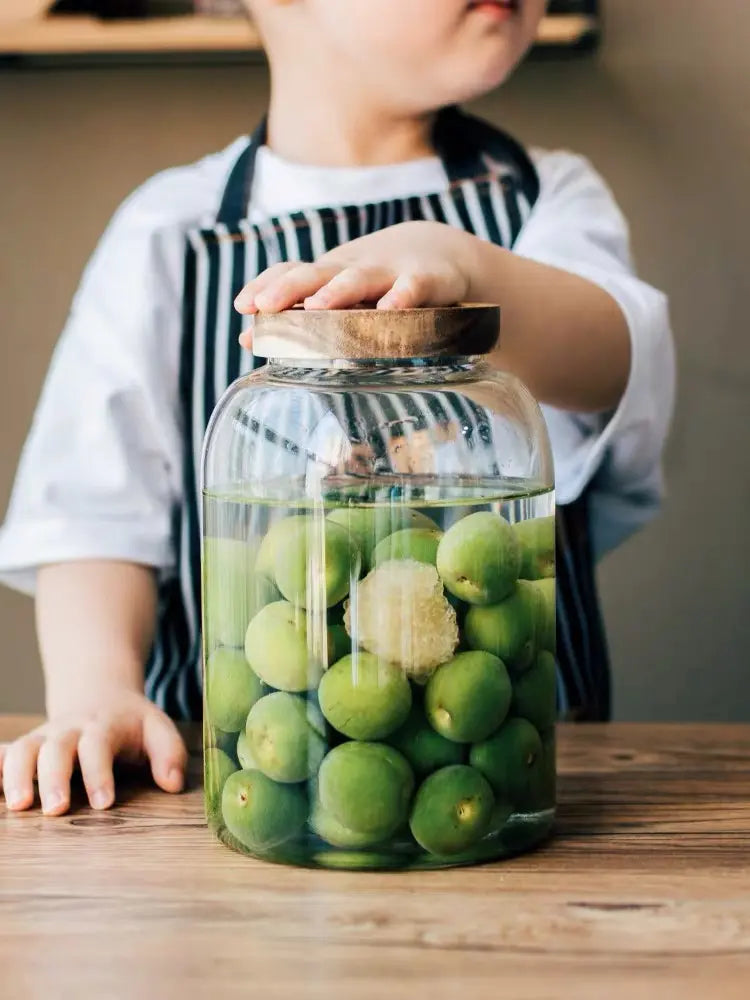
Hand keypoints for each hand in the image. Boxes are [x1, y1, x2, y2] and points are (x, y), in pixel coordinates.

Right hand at [0, 690, 186, 815]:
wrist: (100, 695)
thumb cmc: (132, 723)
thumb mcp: (158, 729)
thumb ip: (170, 753)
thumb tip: (173, 784)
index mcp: (102, 726)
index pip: (98, 747)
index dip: (99, 774)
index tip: (103, 804)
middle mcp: (69, 731)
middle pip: (56, 749)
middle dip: (54, 779)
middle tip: (56, 810)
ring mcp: (45, 738)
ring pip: (24, 750)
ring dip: (17, 775)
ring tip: (18, 806)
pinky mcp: (28, 747)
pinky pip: (5, 753)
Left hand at [235, 221, 473, 344]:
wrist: (442, 252)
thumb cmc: (378, 283)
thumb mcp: (339, 296)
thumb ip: (296, 318)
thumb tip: (246, 341)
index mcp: (329, 274)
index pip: (290, 272)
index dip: (265, 285)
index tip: (243, 306)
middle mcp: (353, 269)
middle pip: (317, 274)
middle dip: (288, 288)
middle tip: (264, 306)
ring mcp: (389, 273)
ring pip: (359, 279)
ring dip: (337, 291)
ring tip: (315, 307)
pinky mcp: (425, 279)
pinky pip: (412, 287)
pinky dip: (401, 297)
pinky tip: (389, 311)